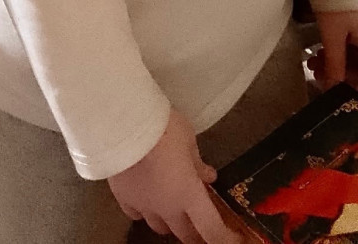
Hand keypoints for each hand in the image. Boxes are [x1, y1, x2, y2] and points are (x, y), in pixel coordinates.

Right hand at [108, 108, 236, 243]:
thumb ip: (197, 163)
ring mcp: (144, 206)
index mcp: (189, 195)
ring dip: (171, 222)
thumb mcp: (189, 139)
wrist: (125, 125)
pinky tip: (145, 201)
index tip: (233, 239)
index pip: (212, 230)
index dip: (225, 239)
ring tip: (173, 211)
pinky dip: (144, 211)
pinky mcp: (123, 199)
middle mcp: (168, 208)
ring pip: (160, 228)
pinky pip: (136, 214)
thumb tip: (208, 176)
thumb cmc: (163, 128)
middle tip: (200, 224)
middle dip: (196, 232)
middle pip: (185, 234)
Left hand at [313, 4, 357, 98]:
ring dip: (339, 64)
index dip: (356, 93)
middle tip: (316, 72)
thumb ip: (334, 65)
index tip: (332, 90)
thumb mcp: (333, 34)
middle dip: (341, 78)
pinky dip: (342, 51)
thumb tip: (331, 90)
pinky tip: (323, 48)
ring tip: (314, 60)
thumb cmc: (340, 0)